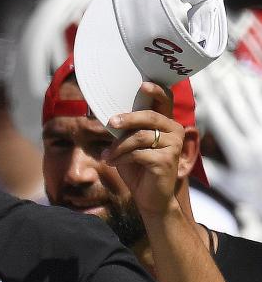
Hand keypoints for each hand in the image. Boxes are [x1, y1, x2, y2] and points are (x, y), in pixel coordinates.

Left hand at [103, 82, 183, 216]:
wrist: (150, 197)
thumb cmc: (138, 168)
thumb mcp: (128, 144)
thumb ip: (124, 130)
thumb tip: (106, 116)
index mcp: (166, 123)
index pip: (165, 102)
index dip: (156, 91)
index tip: (144, 85)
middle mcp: (175, 131)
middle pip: (149, 117)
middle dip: (127, 119)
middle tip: (111, 123)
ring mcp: (174, 146)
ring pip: (139, 137)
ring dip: (117, 147)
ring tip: (107, 156)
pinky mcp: (167, 160)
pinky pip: (138, 153)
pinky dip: (121, 158)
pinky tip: (113, 163)